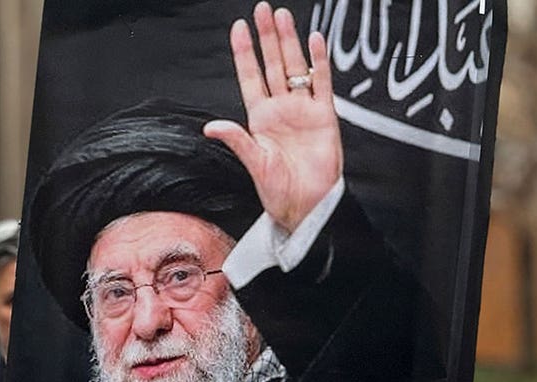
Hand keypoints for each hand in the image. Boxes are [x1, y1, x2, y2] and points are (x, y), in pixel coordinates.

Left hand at [204, 1, 341, 232]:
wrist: (309, 206)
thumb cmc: (280, 193)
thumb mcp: (254, 164)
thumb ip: (236, 140)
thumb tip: (211, 127)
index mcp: (260, 119)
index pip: (250, 77)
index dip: (245, 52)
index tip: (239, 27)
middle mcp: (281, 110)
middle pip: (273, 64)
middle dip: (267, 37)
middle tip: (263, 9)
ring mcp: (303, 111)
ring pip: (295, 68)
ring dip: (289, 42)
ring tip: (283, 17)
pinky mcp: (324, 117)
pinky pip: (322, 83)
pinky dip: (319, 62)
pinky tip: (314, 41)